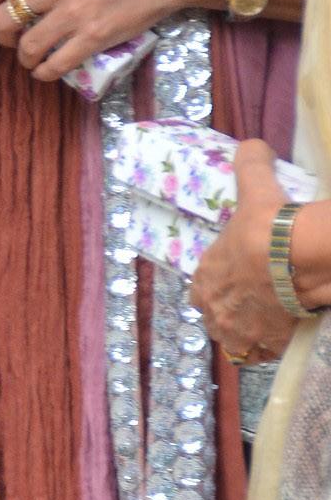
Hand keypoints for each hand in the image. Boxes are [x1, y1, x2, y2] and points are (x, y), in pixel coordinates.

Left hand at [0, 0, 206, 84]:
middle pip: (4, 22)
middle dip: (1, 37)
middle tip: (11, 40)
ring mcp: (73, 14)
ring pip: (27, 48)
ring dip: (24, 58)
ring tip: (32, 58)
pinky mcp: (93, 37)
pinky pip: (56, 65)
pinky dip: (45, 73)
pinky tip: (46, 71)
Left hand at [190, 140, 297, 368]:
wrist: (298, 258)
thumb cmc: (268, 224)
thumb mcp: (256, 187)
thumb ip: (249, 164)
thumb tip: (251, 145)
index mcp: (205, 277)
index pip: (202, 286)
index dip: (217, 283)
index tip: (236, 277)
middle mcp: (215, 309)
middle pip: (218, 314)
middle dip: (231, 309)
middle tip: (257, 298)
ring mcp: (239, 331)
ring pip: (236, 338)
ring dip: (247, 331)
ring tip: (269, 319)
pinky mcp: (266, 346)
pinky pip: (261, 353)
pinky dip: (268, 346)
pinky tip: (282, 334)